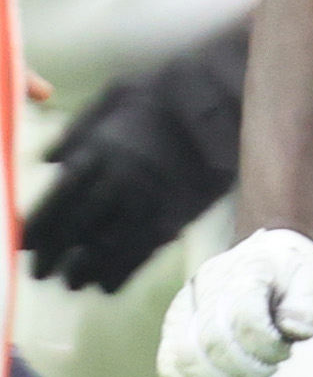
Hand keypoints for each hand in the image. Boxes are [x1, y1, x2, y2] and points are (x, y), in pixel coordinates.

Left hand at [26, 22, 249, 292]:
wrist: (224, 101)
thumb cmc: (168, 92)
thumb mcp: (116, 94)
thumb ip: (79, 129)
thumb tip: (49, 160)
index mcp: (98, 152)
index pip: (57, 201)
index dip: (37, 228)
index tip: (24, 245)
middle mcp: (118, 182)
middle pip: (77, 230)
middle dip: (55, 256)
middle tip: (42, 273)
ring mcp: (149, 201)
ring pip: (107, 247)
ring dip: (86, 270)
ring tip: (74, 283)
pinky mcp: (178, 215)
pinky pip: (144, 252)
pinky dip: (123, 272)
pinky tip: (108, 285)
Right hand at [158, 229, 312, 376]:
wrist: (263, 256)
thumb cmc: (289, 274)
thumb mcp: (310, 278)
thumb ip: (306, 303)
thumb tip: (294, 330)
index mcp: (245, 268)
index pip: (245, 319)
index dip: (267, 347)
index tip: (285, 350)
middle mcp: (207, 284)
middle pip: (213, 342)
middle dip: (245, 370)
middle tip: (267, 371)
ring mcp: (185, 306)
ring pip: (187, 357)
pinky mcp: (174, 327)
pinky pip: (170, 364)